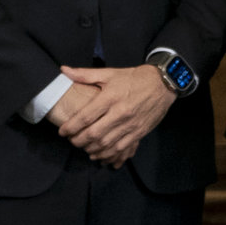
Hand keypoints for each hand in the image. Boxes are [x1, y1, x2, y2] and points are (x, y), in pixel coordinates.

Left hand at [53, 65, 174, 164]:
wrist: (163, 84)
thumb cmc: (134, 78)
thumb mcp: (110, 73)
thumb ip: (85, 74)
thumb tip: (63, 70)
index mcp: (110, 97)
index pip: (85, 116)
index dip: (71, 127)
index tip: (62, 132)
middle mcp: (120, 113)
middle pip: (94, 133)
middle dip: (78, 141)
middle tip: (71, 141)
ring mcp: (130, 124)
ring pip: (106, 144)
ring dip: (91, 149)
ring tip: (83, 147)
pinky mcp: (139, 132)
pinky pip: (120, 148)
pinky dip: (107, 154)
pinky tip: (99, 154)